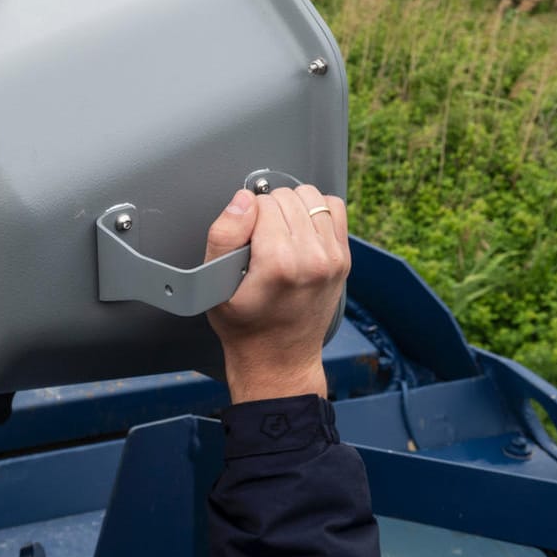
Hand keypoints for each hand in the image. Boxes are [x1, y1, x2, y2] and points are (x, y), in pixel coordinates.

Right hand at [203, 185, 348, 402]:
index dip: (246, 217)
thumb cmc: (245, 326)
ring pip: (312, 197)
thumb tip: (244, 199)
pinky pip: (334, 209)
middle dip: (269, 211)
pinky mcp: (343, 259)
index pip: (262, 202)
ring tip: (280, 234)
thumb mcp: (213, 286)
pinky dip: (316, 212)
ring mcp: (333, 259)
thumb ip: (223, 235)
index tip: (245, 243)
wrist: (278, 359)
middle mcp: (313, 259)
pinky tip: (301, 232)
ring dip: (293, 208)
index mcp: (280, 263)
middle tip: (260, 242)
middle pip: (287, 197)